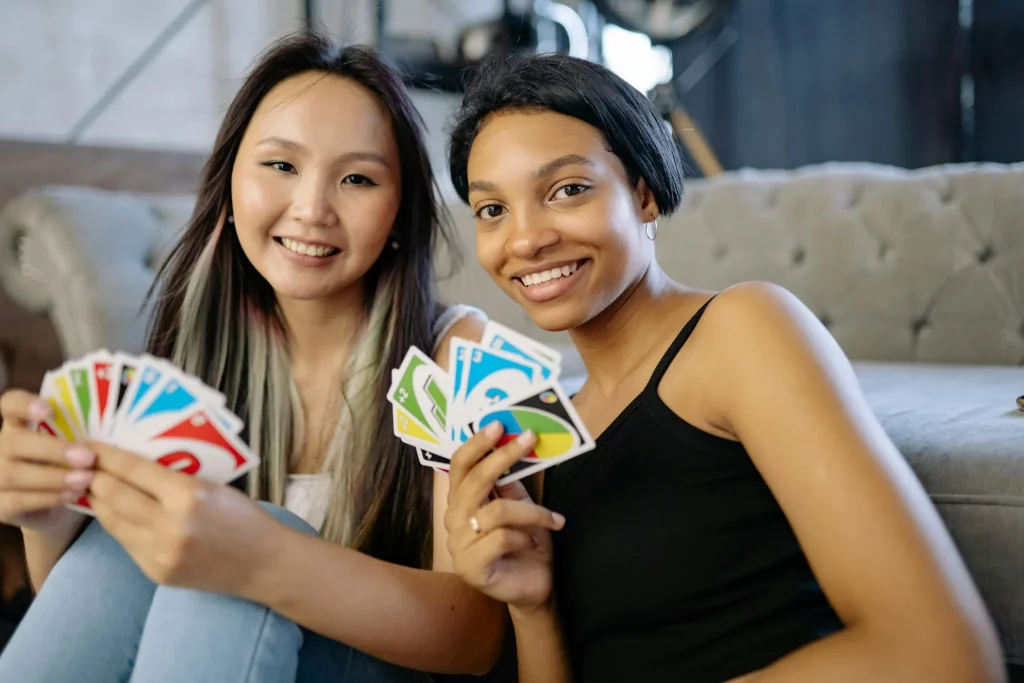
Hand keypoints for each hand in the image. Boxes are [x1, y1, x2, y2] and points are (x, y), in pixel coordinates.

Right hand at [0, 390, 90, 531]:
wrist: (51, 507)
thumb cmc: (66, 466)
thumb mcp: (72, 446)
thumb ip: (80, 433)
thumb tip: (112, 425)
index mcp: (17, 424)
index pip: (10, 404)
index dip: (24, 404)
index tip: (50, 410)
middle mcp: (0, 446)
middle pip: (13, 442)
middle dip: (52, 449)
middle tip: (87, 457)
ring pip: (13, 474)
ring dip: (54, 477)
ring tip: (86, 479)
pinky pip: (17, 500)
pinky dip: (48, 498)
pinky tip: (72, 495)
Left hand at [86, 442, 277, 595]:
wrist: (262, 564)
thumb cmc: (242, 517)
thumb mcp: (212, 487)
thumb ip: (173, 479)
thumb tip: (131, 466)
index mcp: (188, 496)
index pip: (134, 470)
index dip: (107, 456)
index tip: (90, 444)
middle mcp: (169, 526)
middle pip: (114, 495)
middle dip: (94, 476)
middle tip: (81, 463)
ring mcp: (159, 553)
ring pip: (113, 521)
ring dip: (98, 501)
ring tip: (89, 485)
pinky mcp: (155, 572)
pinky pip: (126, 542)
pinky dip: (117, 523)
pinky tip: (113, 512)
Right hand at [444, 423, 565, 609]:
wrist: (535, 586)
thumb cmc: (526, 542)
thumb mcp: (520, 504)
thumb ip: (509, 480)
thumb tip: (514, 440)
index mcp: (462, 501)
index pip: (459, 466)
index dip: (476, 444)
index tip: (499, 424)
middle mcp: (454, 520)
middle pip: (475, 481)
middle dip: (504, 457)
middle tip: (529, 439)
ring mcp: (459, 545)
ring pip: (496, 511)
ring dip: (533, 513)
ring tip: (554, 520)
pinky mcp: (471, 567)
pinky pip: (501, 539)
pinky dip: (525, 538)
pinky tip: (536, 544)